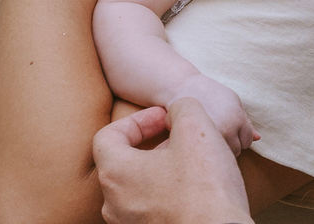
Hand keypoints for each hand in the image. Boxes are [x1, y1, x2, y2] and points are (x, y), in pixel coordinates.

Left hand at [93, 102, 253, 223]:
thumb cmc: (205, 186)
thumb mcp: (197, 127)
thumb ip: (182, 106)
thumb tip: (179, 109)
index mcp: (115, 174)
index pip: (108, 135)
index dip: (138, 120)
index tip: (165, 118)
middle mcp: (114, 204)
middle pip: (123, 161)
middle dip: (151, 143)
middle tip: (178, 135)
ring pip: (138, 185)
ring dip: (160, 167)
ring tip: (190, 160)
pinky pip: (151, 206)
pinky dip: (167, 191)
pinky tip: (194, 187)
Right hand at [170, 74, 259, 156]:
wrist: (181, 88)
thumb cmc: (209, 93)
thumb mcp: (232, 101)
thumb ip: (245, 120)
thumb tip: (258, 138)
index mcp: (237, 119)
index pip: (247, 141)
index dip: (239, 137)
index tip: (228, 130)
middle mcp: (226, 130)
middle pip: (237, 149)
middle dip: (230, 143)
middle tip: (217, 131)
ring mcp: (211, 136)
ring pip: (223, 154)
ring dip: (218, 148)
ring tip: (209, 134)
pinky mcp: (196, 139)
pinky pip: (208, 154)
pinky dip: (206, 149)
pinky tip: (201, 139)